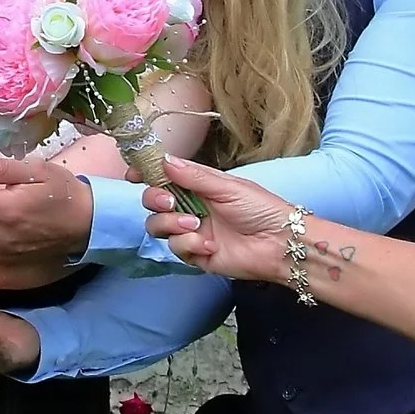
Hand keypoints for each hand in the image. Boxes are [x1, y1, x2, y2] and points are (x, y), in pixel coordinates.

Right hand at [141, 156, 296, 281]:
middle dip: (154, 199)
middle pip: (153, 201)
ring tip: (196, 225)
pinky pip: (175, 248)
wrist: (280, 244)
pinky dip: (188, 244)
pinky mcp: (195, 254)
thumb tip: (164, 159)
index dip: (147, 174)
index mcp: (198, 185)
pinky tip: (209, 244)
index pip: (165, 176)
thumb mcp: (227, 186)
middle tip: (169, 201)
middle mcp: (191, 206)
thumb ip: (194, 175)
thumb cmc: (261, 209)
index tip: (134, 174)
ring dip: (171, 223)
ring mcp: (191, 231)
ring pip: (157, 226)